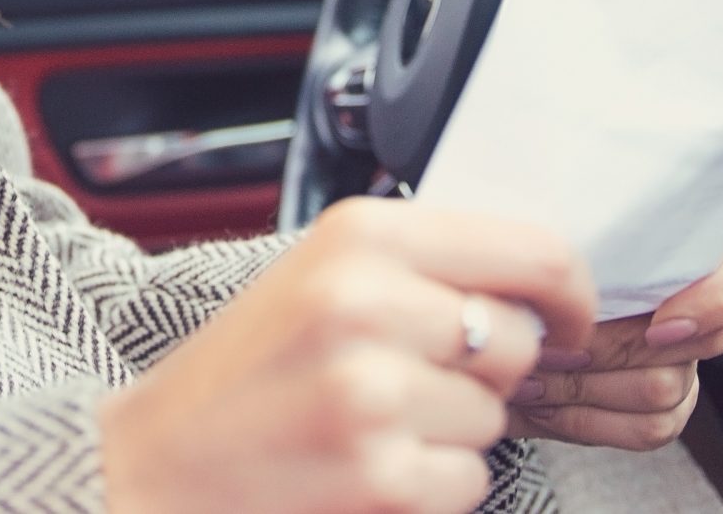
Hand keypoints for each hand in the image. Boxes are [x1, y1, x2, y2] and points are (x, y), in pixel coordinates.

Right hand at [100, 198, 596, 513]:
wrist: (153, 466)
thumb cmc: (241, 373)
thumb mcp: (316, 274)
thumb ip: (416, 262)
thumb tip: (536, 279)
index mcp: (358, 236)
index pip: (530, 249)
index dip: (568, 291)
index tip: (569, 317)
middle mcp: (366, 304)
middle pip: (515, 340)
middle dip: (484, 370)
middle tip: (412, 377)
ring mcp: (371, 395)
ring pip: (493, 416)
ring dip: (450, 431)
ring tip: (369, 422)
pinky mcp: (378, 478)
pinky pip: (467, 482)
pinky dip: (429, 486)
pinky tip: (362, 466)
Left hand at [506, 221, 722, 450]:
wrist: (488, 324)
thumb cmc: (522, 257)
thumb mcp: (539, 222)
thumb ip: (570, 231)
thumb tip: (560, 255)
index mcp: (681, 237)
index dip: (715, 296)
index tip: (658, 324)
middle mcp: (696, 299)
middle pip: (697, 336)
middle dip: (608, 346)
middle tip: (545, 344)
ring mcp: (683, 359)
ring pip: (665, 386)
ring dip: (585, 383)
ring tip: (532, 368)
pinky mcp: (663, 409)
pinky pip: (649, 427)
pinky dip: (586, 418)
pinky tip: (543, 401)